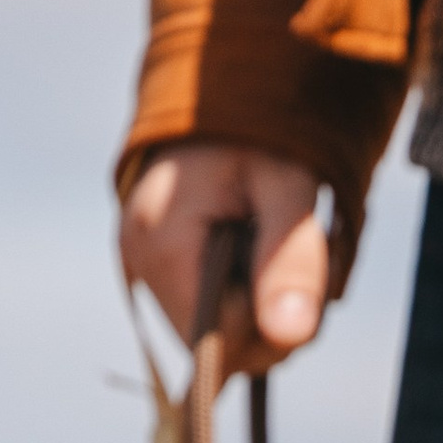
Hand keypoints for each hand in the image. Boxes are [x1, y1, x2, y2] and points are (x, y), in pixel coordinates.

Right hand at [119, 142, 329, 363]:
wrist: (220, 94)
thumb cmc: (258, 129)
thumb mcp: (289, 184)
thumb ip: (291, 259)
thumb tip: (290, 336)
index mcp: (161, 245)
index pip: (221, 345)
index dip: (270, 324)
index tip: (301, 271)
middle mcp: (138, 263)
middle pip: (221, 348)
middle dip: (275, 317)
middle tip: (304, 253)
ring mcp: (140, 268)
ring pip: (221, 338)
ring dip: (268, 307)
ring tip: (281, 243)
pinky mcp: (155, 270)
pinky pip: (211, 315)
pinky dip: (248, 298)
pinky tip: (260, 254)